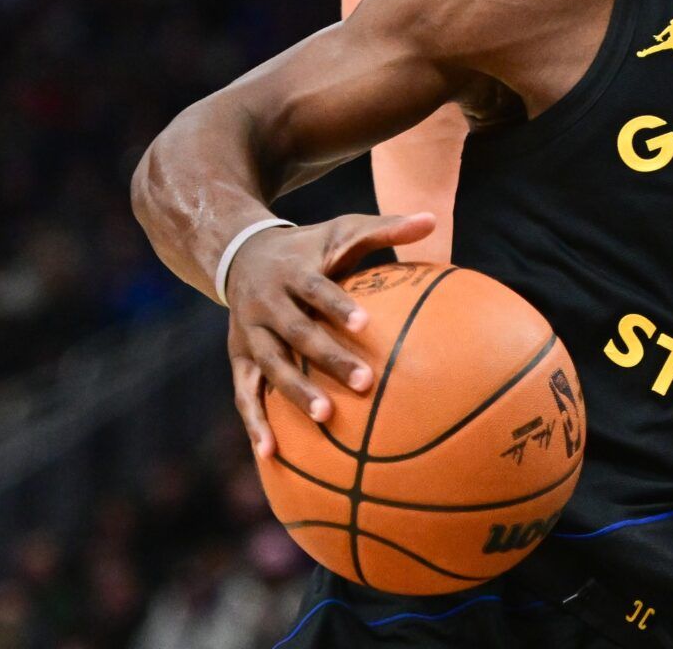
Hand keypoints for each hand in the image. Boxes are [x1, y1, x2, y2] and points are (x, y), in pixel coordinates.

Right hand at [225, 212, 436, 456]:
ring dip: (295, 393)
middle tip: (364, 383)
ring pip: (270, 366)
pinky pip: (245, 393)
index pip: (315, 289)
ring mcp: (249, 333)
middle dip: (328, 359)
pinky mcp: (239, 358)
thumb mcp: (343, 230)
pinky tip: (272, 453)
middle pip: (296, 333)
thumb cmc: (310, 247)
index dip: (337, 305)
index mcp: (292, 272)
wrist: (242, 254)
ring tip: (326, 419)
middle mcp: (266, 304)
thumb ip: (386, 228)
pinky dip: (255, 422)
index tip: (365, 324)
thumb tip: (432, 219)